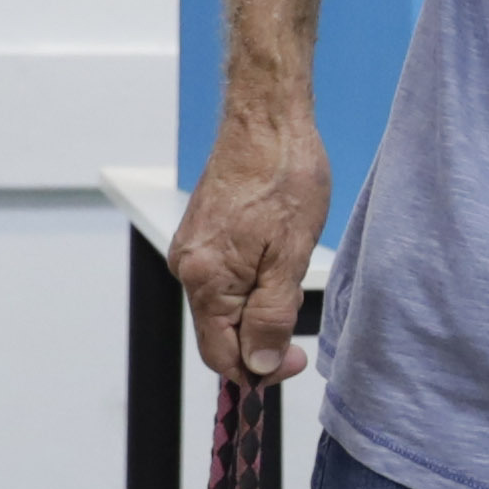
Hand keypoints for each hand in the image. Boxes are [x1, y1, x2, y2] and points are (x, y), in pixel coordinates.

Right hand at [174, 110, 330, 379]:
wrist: (267, 118)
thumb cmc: (283, 176)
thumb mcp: (290, 255)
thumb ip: (271, 315)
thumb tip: (256, 363)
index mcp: (205, 279)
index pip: (221, 356)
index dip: (259, 369)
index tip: (296, 359)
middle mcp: (187, 267)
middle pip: (220, 334)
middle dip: (260, 341)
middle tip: (301, 323)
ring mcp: (192, 249)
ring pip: (223, 308)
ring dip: (258, 312)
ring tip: (292, 282)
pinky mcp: (202, 234)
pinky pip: (223, 281)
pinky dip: (250, 287)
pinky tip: (277, 265)